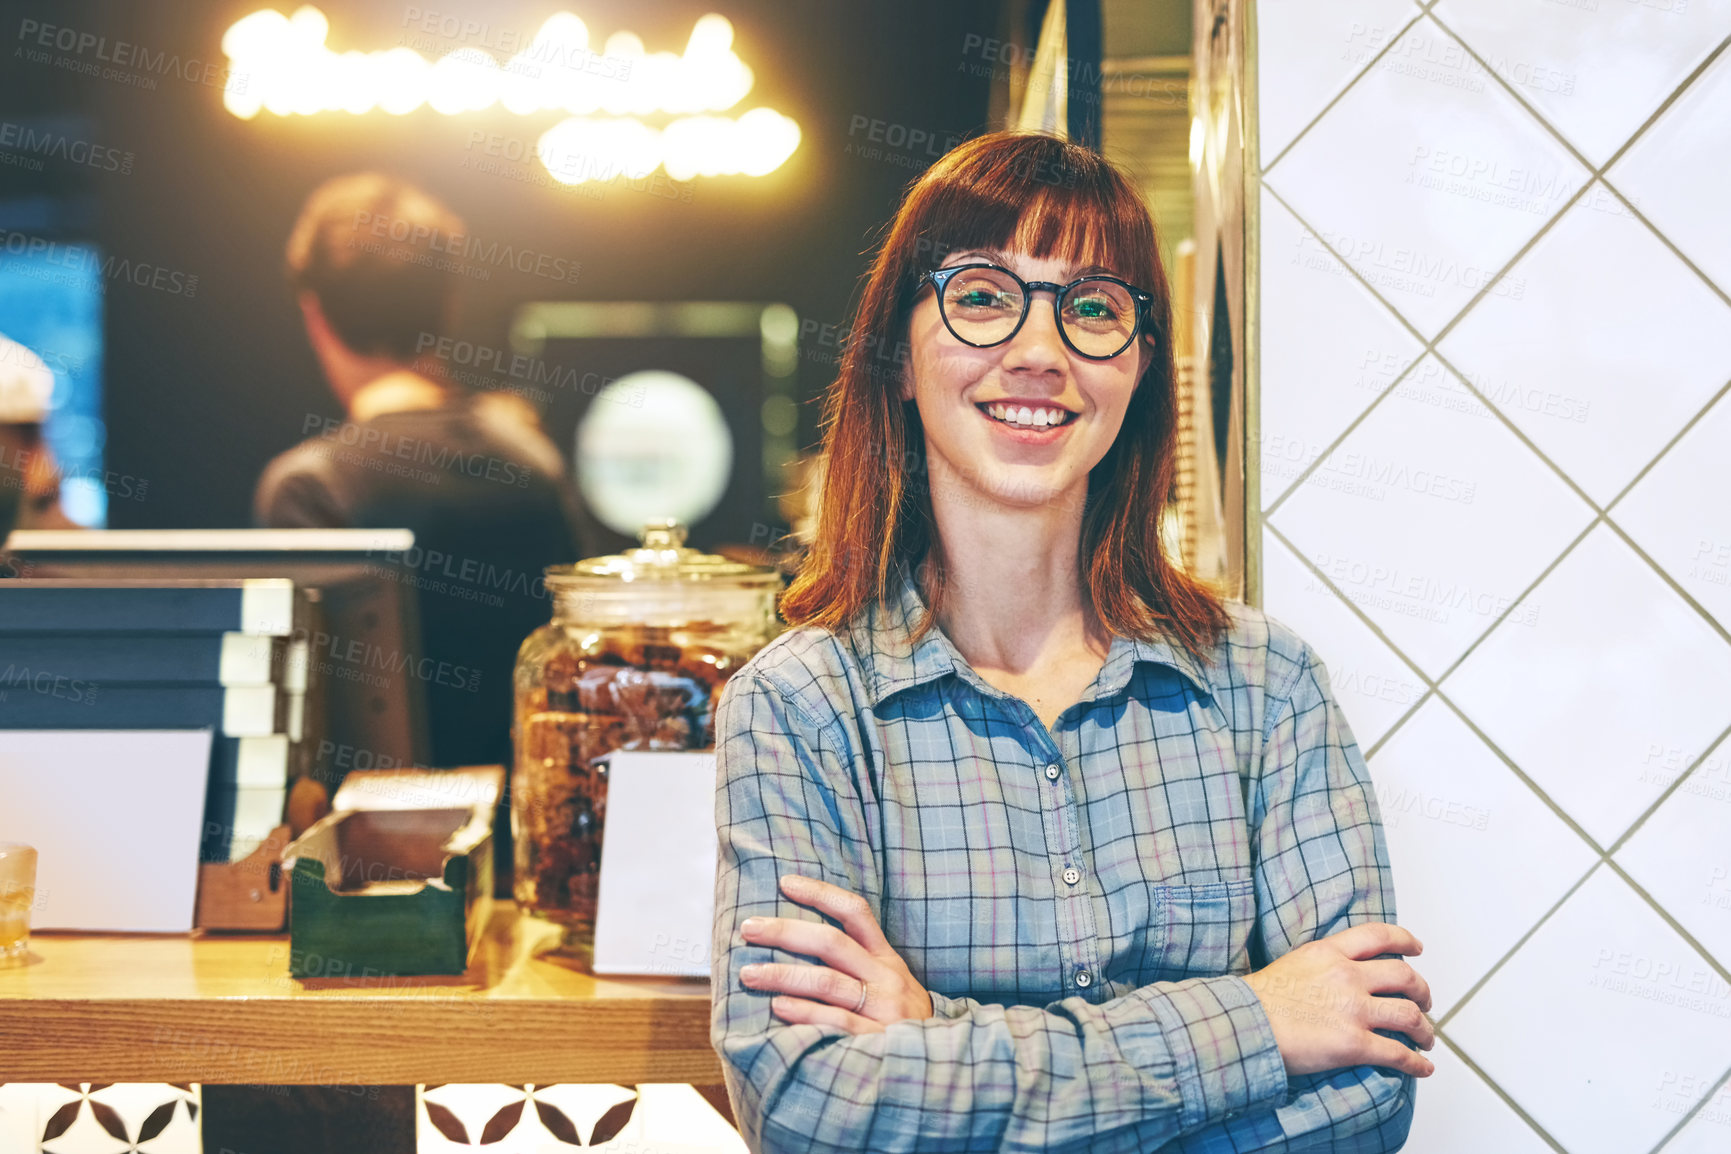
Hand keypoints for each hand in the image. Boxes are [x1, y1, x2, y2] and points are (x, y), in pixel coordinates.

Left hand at [736, 874, 933, 1033]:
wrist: (938, 1063)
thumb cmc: (900, 1018)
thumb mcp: (889, 981)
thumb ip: (856, 961)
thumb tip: (797, 938)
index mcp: (886, 958)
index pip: (855, 912)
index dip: (821, 893)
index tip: (785, 882)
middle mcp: (885, 978)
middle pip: (832, 943)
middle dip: (786, 932)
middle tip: (749, 928)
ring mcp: (882, 1009)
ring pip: (827, 982)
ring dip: (783, 975)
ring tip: (749, 973)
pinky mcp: (876, 1040)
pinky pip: (835, 1021)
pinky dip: (804, 1012)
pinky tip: (778, 1006)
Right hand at [1240, 922, 1435, 1078]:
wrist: (1243, 1025)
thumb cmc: (1258, 1000)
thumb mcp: (1292, 963)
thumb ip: (1322, 964)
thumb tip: (1337, 974)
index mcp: (1329, 953)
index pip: (1378, 936)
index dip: (1405, 941)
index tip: (1417, 948)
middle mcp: (1347, 977)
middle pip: (1404, 977)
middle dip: (1422, 991)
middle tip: (1424, 1001)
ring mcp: (1353, 1011)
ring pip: (1409, 1015)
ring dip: (1425, 1030)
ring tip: (1426, 1039)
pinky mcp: (1354, 1045)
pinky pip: (1398, 1054)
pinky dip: (1416, 1063)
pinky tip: (1422, 1068)